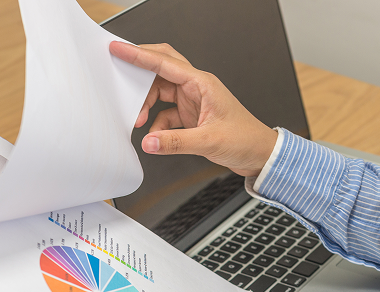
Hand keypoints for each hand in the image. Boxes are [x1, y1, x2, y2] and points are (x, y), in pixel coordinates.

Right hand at [110, 41, 277, 177]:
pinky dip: (157, 123)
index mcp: (203, 83)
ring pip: (160, 92)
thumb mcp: (209, 141)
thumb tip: (150, 142)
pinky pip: (166, 113)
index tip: (118, 49)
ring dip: (146, 104)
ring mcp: (193, 101)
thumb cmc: (246, 140)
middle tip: (120, 78)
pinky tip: (155, 136)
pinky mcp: (191, 116)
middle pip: (160, 69)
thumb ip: (175, 142)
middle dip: (139, 73)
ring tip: (138, 120)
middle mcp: (197, 87)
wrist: (260, 154)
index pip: (165, 62)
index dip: (138, 55)